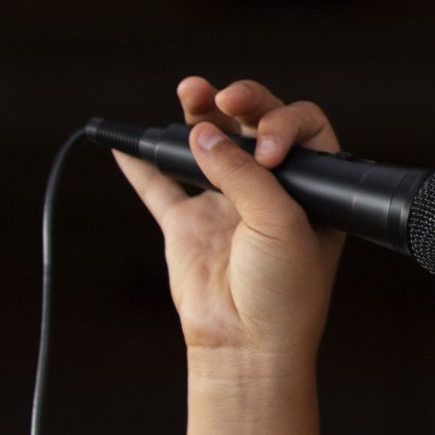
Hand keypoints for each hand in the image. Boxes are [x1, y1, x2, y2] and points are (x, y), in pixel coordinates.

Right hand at [111, 76, 347, 365]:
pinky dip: (140, 164)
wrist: (247, 345)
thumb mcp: (280, 224)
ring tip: (189, 89)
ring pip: (206, 145)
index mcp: (310, 185)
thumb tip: (203, 131)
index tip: (265, 149)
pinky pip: (159, 186)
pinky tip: (124, 143)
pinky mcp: (188, 223)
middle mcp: (270, 187)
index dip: (281, 124)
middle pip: (251, 126)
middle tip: (222, 96)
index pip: (300, 129)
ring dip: (195, 116)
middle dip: (239, 101)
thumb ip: (243, 175)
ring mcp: (226, 203)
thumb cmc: (285, 291)